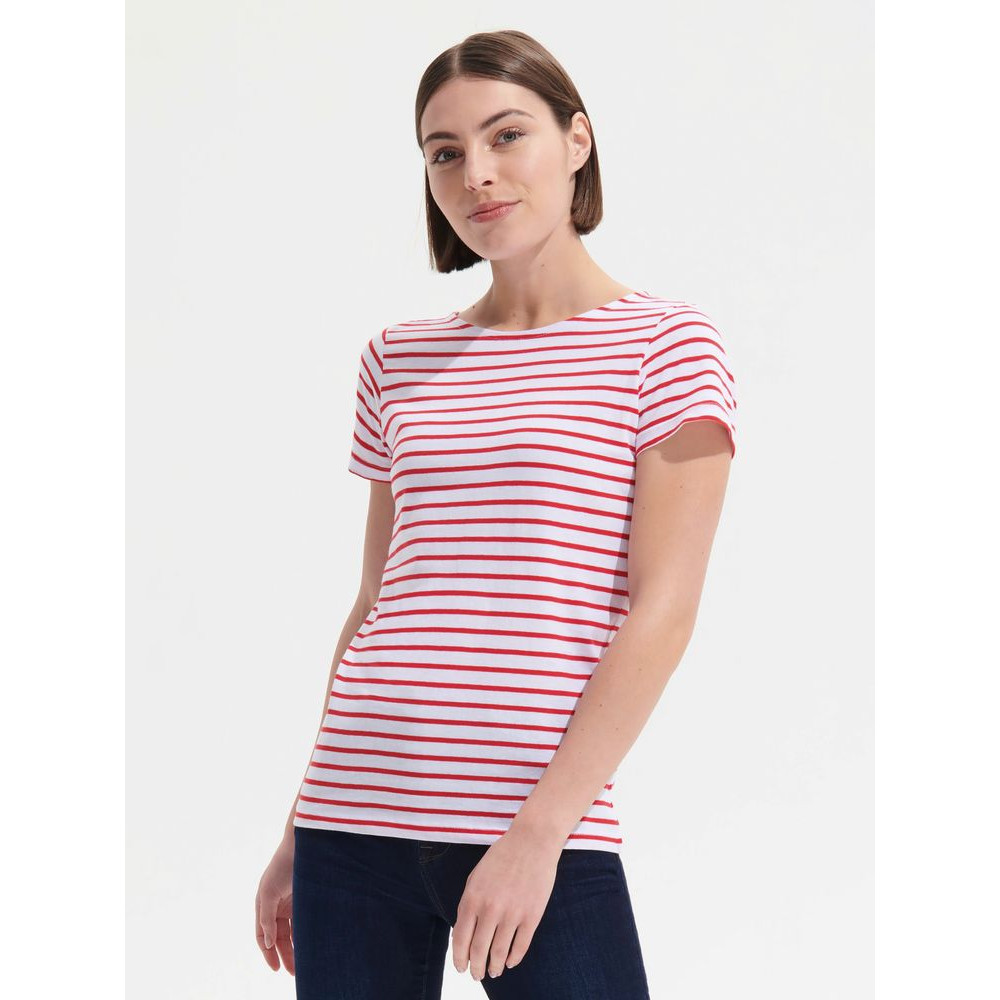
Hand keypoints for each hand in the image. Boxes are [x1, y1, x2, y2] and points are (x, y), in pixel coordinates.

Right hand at [255, 838, 294, 973]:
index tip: (276, 968)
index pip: (262, 936)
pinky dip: (305, 934)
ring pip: (292, 932)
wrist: (304, 845)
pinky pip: (303, 922)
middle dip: (284, 954)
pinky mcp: (306, 899)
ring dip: (295, 947)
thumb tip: (268, 942)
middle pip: (278, 937)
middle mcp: (276, 906)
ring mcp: (291, 902)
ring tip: (303, 966)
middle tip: (292, 973)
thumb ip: (267, 918)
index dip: (267, 953)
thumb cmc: (283, 865)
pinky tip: (310, 946)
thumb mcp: (269, 892)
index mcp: (263, 904)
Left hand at [451, 824, 563, 981]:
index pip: (461, 939)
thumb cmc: (502, 856)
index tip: (461, 968)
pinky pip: (521, 946)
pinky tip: (511, 962)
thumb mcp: (476, 876)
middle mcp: (490, 908)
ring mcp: (512, 913)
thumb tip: (464, 932)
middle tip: (477, 976)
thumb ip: (468, 903)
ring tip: (494, 972)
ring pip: (500, 953)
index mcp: (472, 898)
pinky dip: (514, 959)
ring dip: (495, 967)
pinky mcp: (532, 915)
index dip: (460, 959)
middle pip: (479, 950)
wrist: (532, 841)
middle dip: (476, 968)